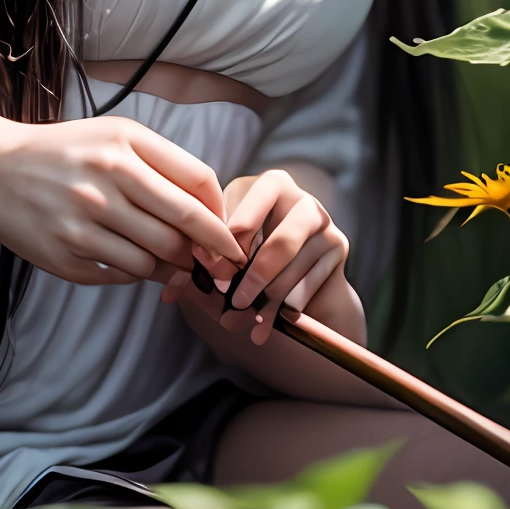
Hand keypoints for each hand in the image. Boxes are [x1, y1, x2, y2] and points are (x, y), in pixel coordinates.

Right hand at [0, 116, 248, 287]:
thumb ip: (162, 165)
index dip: (221, 214)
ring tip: (175, 264)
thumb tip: (209, 212)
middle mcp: (107, 179)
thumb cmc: (65, 152)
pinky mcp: (67, 256)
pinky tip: (133, 262)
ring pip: (156, 258)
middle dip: (210, 251)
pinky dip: (137, 273)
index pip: (198, 183)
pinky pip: (122, 275)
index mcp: (125, 143)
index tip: (229, 232)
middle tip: (218, 263)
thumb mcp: (113, 136)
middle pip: (183, 227)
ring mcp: (85, 221)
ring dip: (175, 267)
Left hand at [163, 168, 363, 345]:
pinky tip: (269, 324)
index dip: (225, 252)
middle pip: (276, 245)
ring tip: (245, 323)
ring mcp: (322, 219)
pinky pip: (311, 283)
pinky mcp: (338, 245)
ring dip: (268, 301)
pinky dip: (288, 309)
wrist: (301, 265)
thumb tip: (170, 292)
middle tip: (232, 306)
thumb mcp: (228, 249)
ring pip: (293, 271)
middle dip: (252, 281)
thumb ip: (202, 264)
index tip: (212, 280)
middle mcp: (298, 196)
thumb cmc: (252, 250)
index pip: (242, 217)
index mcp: (265, 184)